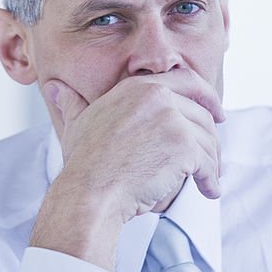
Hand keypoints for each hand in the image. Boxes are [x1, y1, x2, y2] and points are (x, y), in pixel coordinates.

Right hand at [45, 69, 225, 223]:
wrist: (90, 190)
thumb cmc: (83, 163)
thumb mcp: (78, 124)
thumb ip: (73, 103)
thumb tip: (55, 89)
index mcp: (139, 87)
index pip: (187, 80)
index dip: (207, 96)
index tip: (216, 112)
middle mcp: (159, 96)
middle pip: (202, 114)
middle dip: (212, 137)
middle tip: (214, 155)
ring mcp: (173, 120)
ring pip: (208, 141)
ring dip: (212, 163)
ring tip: (208, 180)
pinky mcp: (184, 146)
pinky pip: (208, 163)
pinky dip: (211, 180)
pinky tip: (209, 191)